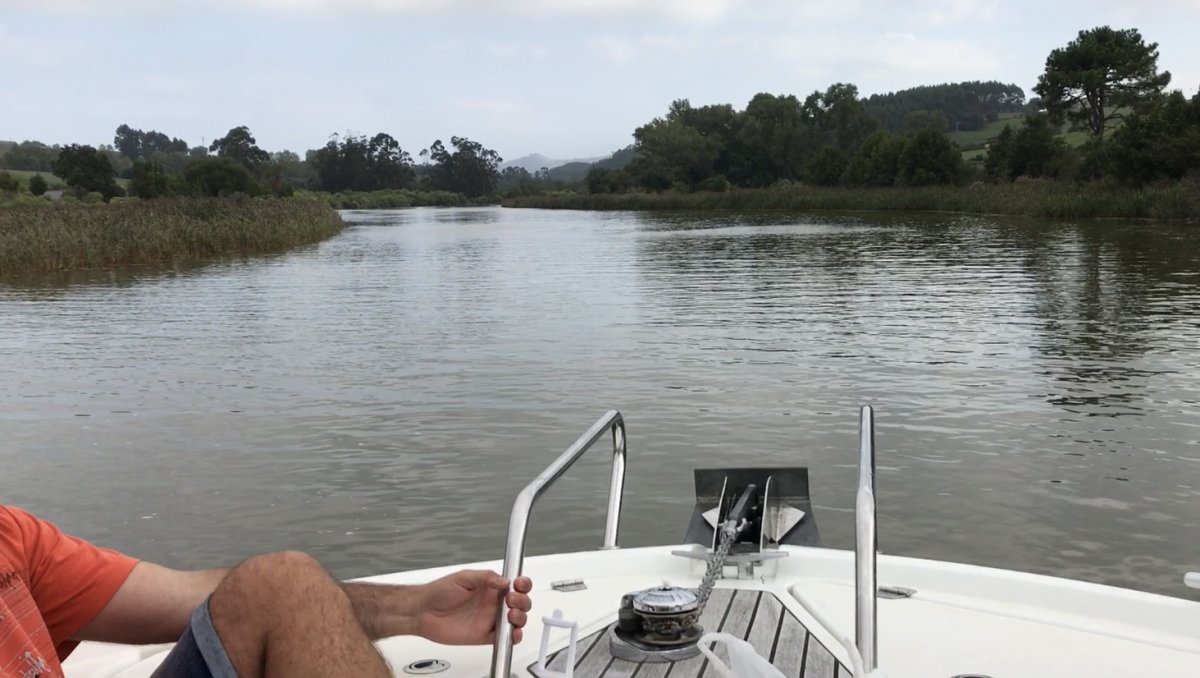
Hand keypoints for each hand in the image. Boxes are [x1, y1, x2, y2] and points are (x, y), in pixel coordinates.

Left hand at [415, 570, 532, 645]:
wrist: (422, 612)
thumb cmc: (438, 592)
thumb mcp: (463, 577)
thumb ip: (486, 577)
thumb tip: (504, 581)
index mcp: (490, 587)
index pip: (514, 584)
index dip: (522, 584)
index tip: (519, 584)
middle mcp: (492, 603)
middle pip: (520, 602)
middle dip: (523, 601)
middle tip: (512, 600)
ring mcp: (490, 619)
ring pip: (516, 620)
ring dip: (520, 618)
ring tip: (511, 615)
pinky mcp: (485, 635)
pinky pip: (504, 638)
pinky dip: (513, 637)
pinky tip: (512, 633)